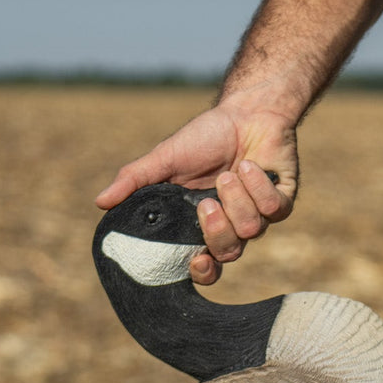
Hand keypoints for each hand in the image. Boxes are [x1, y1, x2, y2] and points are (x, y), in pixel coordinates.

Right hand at [95, 101, 298, 285]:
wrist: (247, 111)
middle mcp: (230, 228)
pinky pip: (274, 210)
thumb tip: (100, 202)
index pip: (205, 268)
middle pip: (228, 254)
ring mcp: (258, 217)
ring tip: (230, 173)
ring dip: (238, 199)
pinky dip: (260, 186)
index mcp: (201, 228)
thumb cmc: (204, 138)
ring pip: (251, 231)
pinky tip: (251, 165)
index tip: (196, 260)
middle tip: (206, 203)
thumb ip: (134, 181)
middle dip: (217, 230)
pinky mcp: (283, 202)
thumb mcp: (164, 159)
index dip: (202, 272)